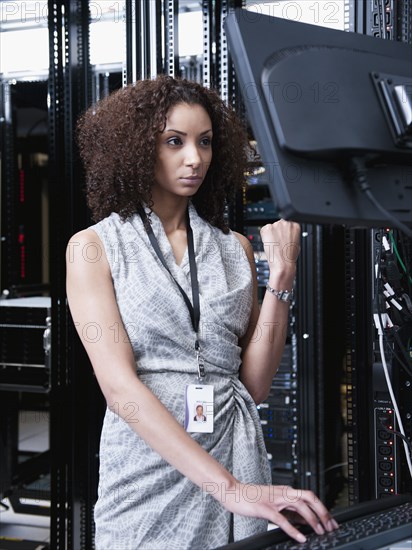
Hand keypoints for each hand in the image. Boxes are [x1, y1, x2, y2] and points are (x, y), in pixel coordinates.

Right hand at [221, 483, 338, 543]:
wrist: (233, 491)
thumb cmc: (252, 498)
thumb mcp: (274, 502)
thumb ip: (289, 510)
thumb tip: (305, 521)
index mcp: (285, 490)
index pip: (309, 496)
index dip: (323, 508)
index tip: (332, 521)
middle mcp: (282, 492)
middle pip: (309, 497)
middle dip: (322, 511)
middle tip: (330, 526)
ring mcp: (274, 499)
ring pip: (299, 505)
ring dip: (312, 519)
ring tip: (320, 531)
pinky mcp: (265, 508)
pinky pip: (282, 519)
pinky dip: (293, 529)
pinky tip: (300, 537)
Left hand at [260, 220, 300, 283]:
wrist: (282, 263)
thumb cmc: (289, 256)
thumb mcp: (296, 242)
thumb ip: (291, 234)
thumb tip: (286, 233)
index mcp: (295, 225)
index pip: (287, 225)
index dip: (283, 232)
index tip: (283, 238)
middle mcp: (286, 223)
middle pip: (278, 225)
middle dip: (277, 233)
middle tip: (277, 242)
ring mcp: (276, 225)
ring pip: (270, 228)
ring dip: (270, 235)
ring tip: (274, 245)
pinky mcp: (267, 228)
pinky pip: (263, 231)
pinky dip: (264, 237)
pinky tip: (269, 244)